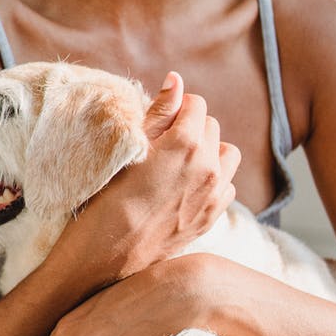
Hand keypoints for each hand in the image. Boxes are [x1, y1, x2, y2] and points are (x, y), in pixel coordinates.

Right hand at [49, 72, 240, 283]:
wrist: (108, 255)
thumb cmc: (109, 196)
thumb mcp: (130, 147)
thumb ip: (159, 111)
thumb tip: (177, 80)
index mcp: (187, 142)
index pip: (197, 104)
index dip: (177, 108)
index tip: (160, 122)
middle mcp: (209, 166)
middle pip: (212, 127)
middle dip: (192, 128)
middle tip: (164, 144)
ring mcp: (215, 194)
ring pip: (227, 155)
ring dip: (210, 151)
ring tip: (182, 162)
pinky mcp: (213, 216)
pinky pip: (227, 185)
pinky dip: (214, 180)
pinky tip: (188, 186)